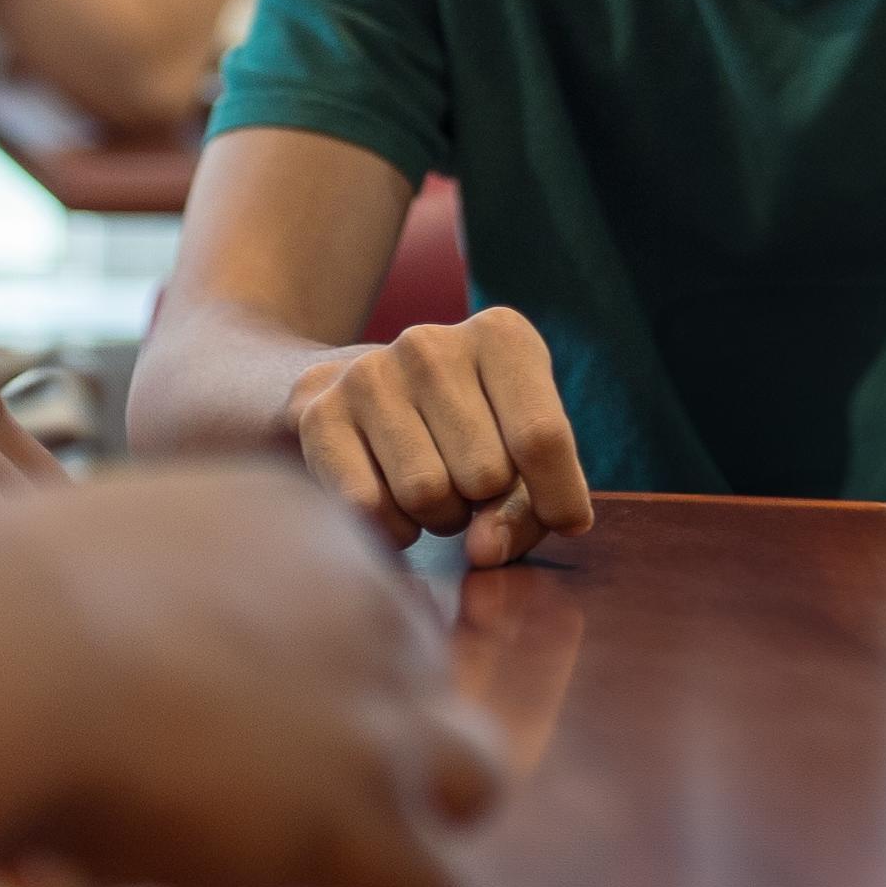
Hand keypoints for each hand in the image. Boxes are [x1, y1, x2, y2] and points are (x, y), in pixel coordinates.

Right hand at [0, 461, 512, 886]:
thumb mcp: (93, 563)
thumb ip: (135, 601)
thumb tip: (97, 665)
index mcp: (295, 522)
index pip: (360, 596)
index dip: (321, 668)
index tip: (255, 716)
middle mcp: (364, 604)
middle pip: (423, 678)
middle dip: (374, 734)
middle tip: (290, 792)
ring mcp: (377, 716)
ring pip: (471, 776)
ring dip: (413, 822)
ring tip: (344, 875)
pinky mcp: (367, 822)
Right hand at [278, 298, 596, 569]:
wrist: (355, 392)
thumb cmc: (466, 433)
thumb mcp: (519, 452)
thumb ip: (526, 507)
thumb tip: (485, 550)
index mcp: (501, 336)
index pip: (542, 435)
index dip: (558, 498)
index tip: (567, 522)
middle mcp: (431, 344)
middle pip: (485, 474)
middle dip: (484, 502)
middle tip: (469, 485)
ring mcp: (369, 374)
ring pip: (426, 494)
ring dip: (438, 517)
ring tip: (433, 488)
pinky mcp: (318, 413)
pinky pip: (368, 508)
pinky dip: (390, 528)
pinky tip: (392, 500)